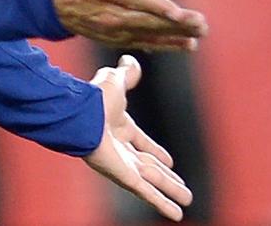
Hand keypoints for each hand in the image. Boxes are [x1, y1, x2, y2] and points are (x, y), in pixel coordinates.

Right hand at [52, 0, 207, 50]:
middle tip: (201, 23)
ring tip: (200, 34)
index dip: (156, 6)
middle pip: (145, 20)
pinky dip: (165, 44)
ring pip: (147, 34)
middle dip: (174, 24)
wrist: (53, 3)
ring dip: (175, 35)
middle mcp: (108, 13)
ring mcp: (112, 30)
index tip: (178, 12)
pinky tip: (187, 44)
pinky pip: (144, 43)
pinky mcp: (116, 38)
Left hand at [85, 56, 192, 220]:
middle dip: (167, 178)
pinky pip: (147, 193)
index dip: (156, 152)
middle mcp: (121, 150)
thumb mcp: (117, 80)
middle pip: (150, 167)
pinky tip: (177, 215)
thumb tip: (130, 59)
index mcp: (120, 128)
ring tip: (188, 201)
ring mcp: (123, 165)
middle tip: (182, 188)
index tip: (171, 162)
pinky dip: (162, 204)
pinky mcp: (125, 177)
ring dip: (171, 192)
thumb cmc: (96, 98)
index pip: (142, 143)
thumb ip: (126, 73)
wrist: (82, 115)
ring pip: (153, 182)